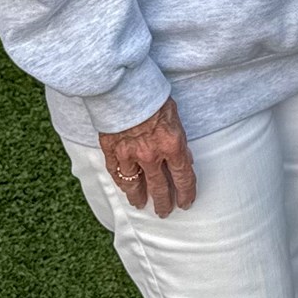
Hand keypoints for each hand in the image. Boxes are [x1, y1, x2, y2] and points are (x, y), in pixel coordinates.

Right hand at [98, 98, 196, 217]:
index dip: (186, 194)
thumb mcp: (175, 117)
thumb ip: (179, 141)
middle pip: (160, 188)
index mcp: (172, 145)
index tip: (186, 203)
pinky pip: (117, 174)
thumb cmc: (152, 96)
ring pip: (136, 185)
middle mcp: (151, 155)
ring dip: (139, 198)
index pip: (183, 178)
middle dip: (164, 203)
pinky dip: (122, 183)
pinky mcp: (111, 151)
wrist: (123, 86)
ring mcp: (129, 155)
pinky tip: (125, 189)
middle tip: (165, 212)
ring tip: (141, 205)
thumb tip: (184, 159)